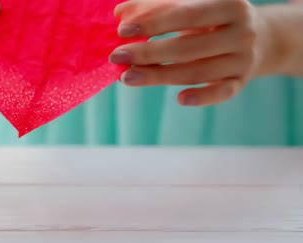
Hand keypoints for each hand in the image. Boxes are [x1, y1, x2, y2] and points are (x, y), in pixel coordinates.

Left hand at [110, 0, 269, 106]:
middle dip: (148, 53)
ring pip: (197, 71)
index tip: (122, 30)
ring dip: (159, 77)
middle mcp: (241, 32)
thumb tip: (121, 13)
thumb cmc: (213, 20)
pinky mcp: (241, 82)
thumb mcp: (193, 7)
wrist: (261, 38)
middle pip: (188, 47)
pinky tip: (179, 99)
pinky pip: (222, 93)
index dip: (153, 22)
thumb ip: (157, 7)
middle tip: (117, 57)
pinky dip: (202, 97)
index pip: (185, 13)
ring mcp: (244, 59)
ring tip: (127, 78)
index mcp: (229, 4)